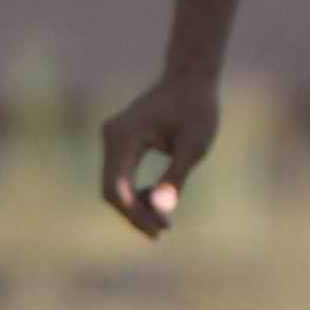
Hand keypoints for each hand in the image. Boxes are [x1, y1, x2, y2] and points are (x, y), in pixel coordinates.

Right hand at [99, 72, 220, 239]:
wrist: (191, 79)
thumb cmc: (197, 108)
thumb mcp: (194, 145)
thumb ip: (176, 176)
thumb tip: (162, 210)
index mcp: (125, 136)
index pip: (117, 188)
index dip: (134, 215)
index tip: (158, 231)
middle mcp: (111, 136)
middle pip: (111, 190)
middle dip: (135, 214)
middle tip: (162, 231)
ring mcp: (112, 138)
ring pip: (114, 185)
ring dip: (135, 205)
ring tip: (165, 218)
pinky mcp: (118, 141)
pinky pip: (120, 175)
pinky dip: (135, 191)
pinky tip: (157, 198)